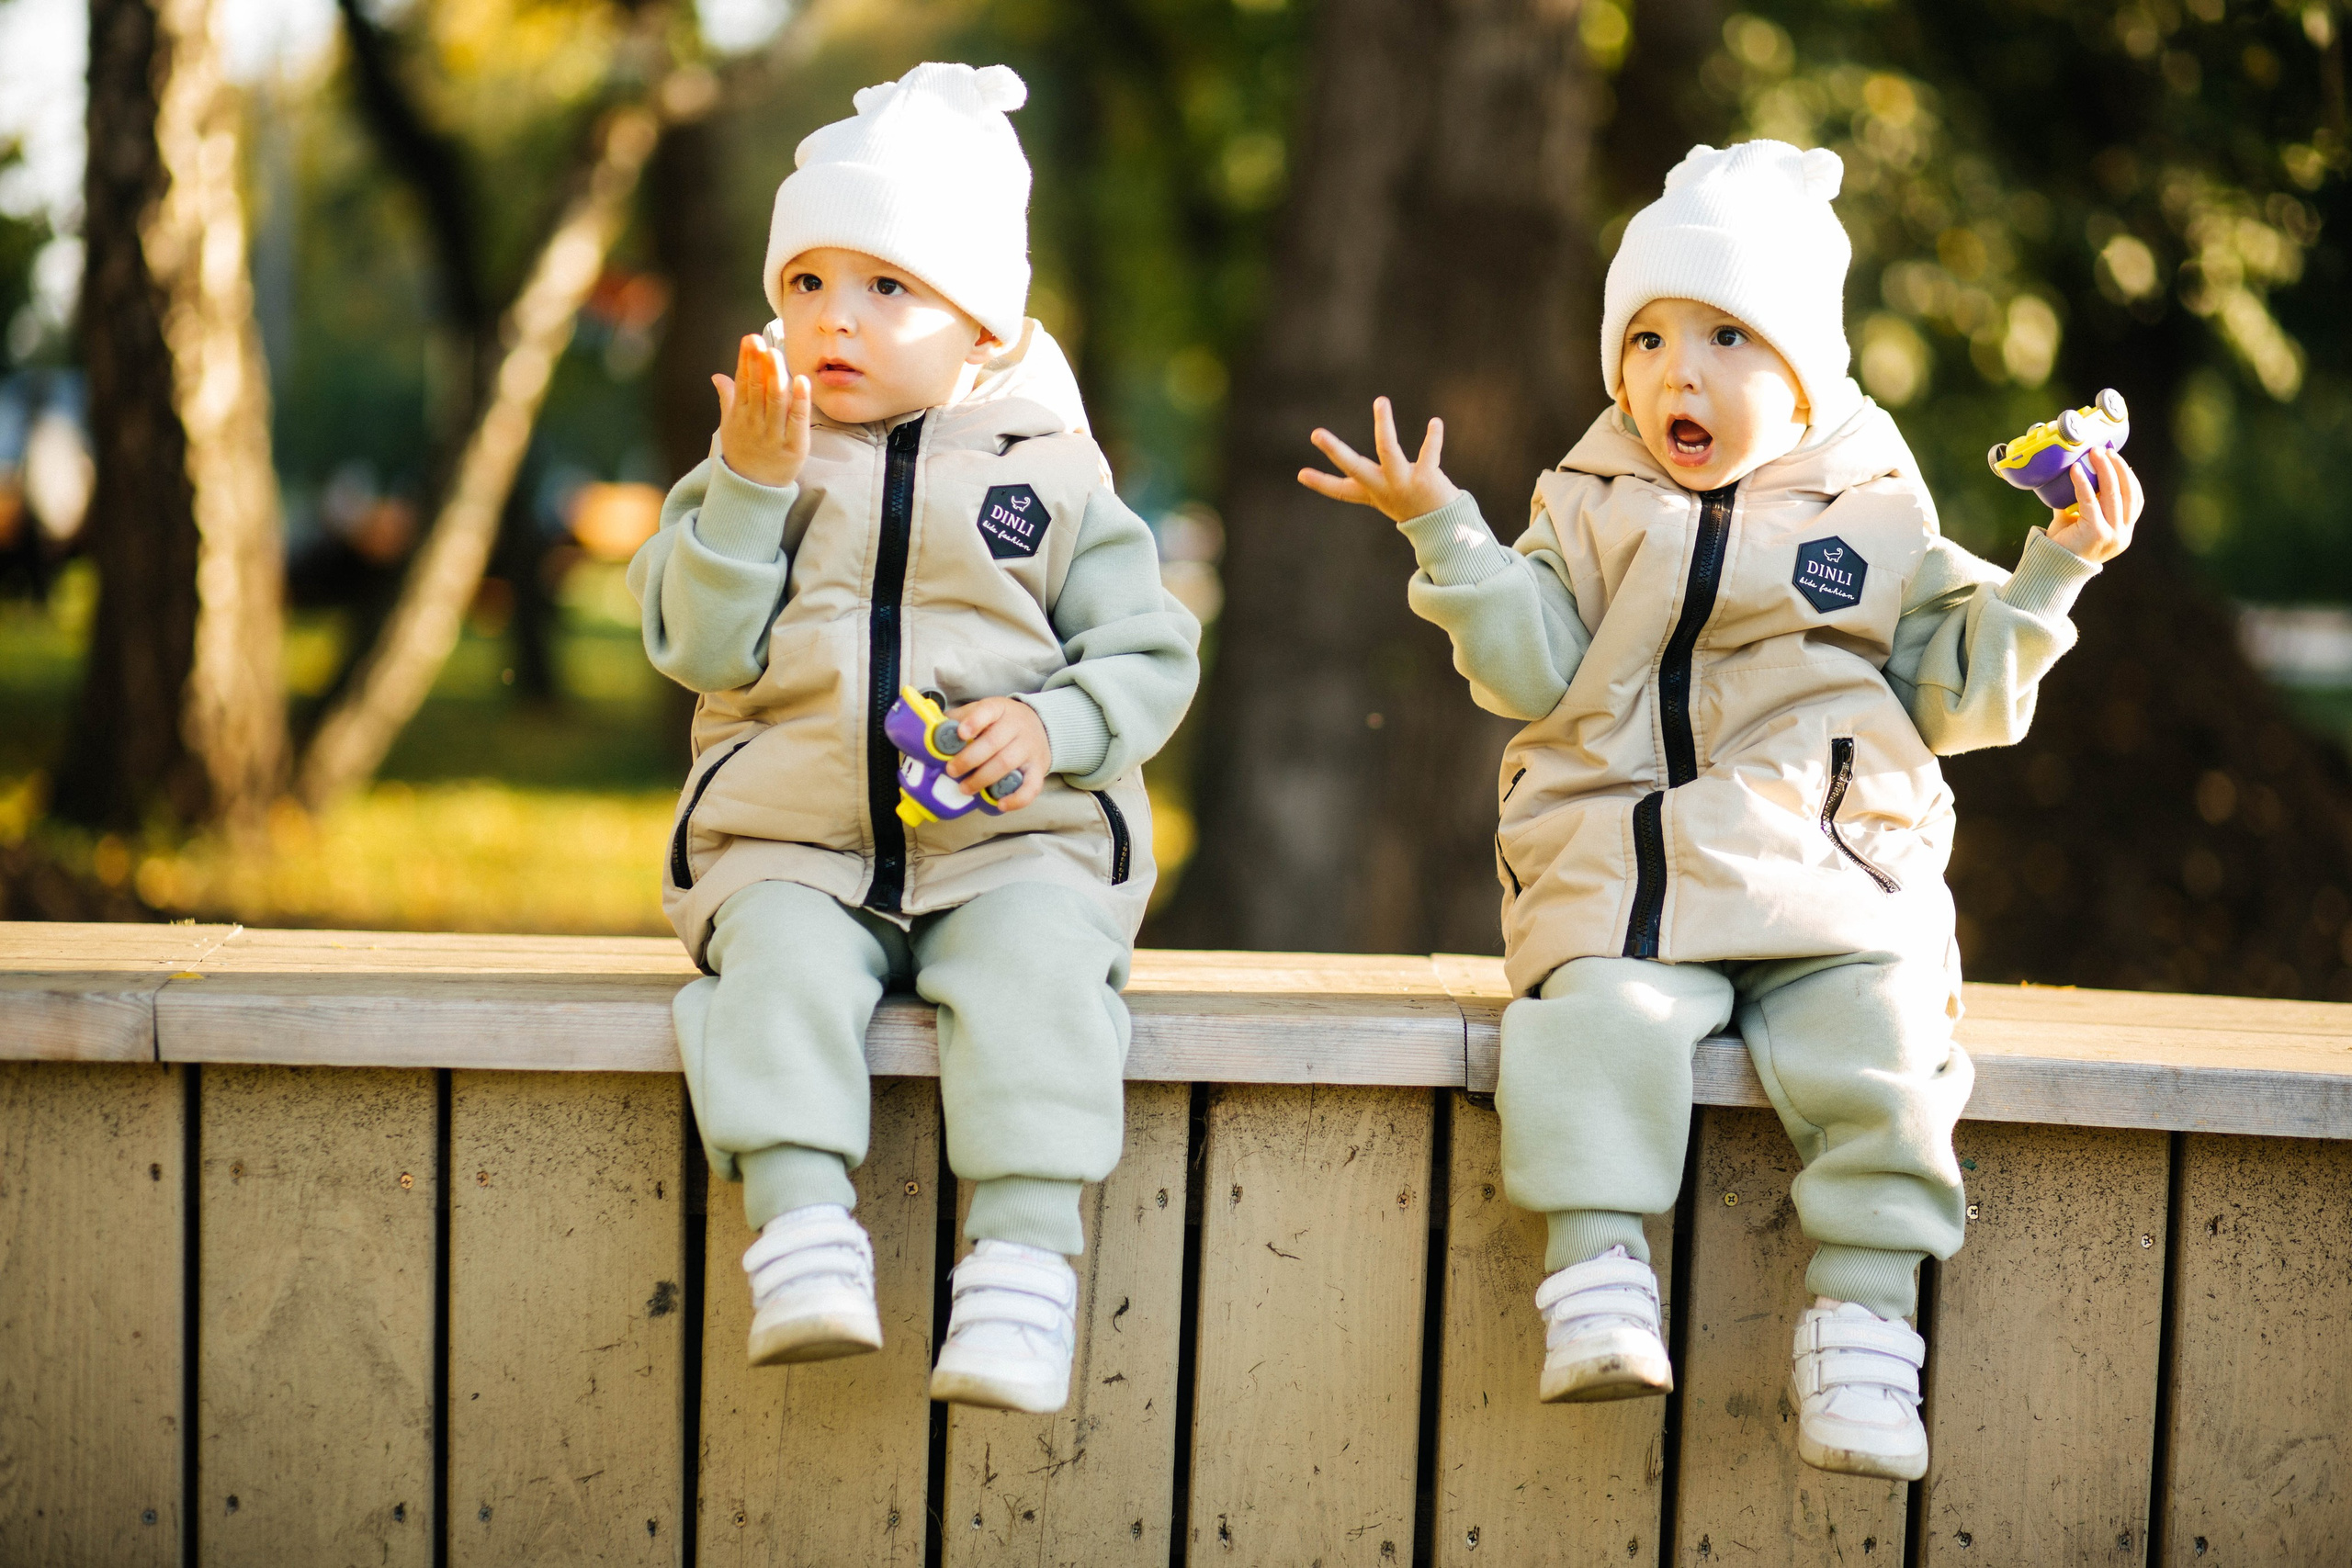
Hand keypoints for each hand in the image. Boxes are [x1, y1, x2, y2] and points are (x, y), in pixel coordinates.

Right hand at [715, 333, 811, 487]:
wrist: (752, 490)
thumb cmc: (743, 452)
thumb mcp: (730, 425)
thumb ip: (728, 398)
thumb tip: (717, 375)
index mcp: (740, 415)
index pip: (743, 382)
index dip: (746, 360)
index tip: (750, 339)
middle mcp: (755, 423)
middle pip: (758, 389)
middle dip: (760, 365)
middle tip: (762, 344)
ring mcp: (774, 436)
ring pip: (776, 402)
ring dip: (777, 377)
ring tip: (778, 355)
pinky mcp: (793, 447)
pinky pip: (797, 421)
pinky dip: (800, 401)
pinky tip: (802, 381)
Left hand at [941, 697, 1048, 811]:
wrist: (1042, 725)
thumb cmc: (1002, 721)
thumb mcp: (984, 711)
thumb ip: (961, 718)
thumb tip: (933, 731)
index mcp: (999, 709)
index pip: (988, 710)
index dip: (974, 722)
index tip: (960, 733)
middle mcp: (1017, 726)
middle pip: (993, 742)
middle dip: (969, 759)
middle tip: (951, 770)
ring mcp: (1030, 748)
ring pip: (1007, 764)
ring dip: (983, 779)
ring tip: (965, 789)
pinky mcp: (1039, 768)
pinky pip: (1032, 786)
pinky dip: (1017, 798)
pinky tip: (1000, 804)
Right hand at [1298, 396, 1459, 522]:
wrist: (1444, 527)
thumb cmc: (1412, 507)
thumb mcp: (1385, 495)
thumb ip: (1368, 483)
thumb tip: (1342, 479)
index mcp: (1372, 492)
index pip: (1341, 490)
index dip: (1320, 483)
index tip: (1301, 474)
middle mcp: (1384, 487)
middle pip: (1354, 467)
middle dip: (1334, 451)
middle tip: (1316, 434)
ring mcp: (1403, 483)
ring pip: (1388, 450)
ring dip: (1384, 425)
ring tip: (1380, 401)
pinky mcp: (1425, 478)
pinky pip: (1428, 454)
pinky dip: (1433, 438)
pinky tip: (1435, 423)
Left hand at [2046, 446, 2140, 562]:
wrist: (2050, 568)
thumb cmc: (2064, 544)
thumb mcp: (2080, 521)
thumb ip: (2084, 501)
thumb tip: (2079, 472)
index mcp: (2124, 531)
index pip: (2135, 500)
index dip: (2129, 478)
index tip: (2118, 460)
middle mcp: (2123, 533)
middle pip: (2127, 493)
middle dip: (2117, 468)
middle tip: (2104, 451)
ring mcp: (2112, 534)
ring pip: (2113, 494)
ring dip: (2104, 470)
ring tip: (2094, 454)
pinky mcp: (2096, 532)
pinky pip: (2090, 501)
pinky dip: (2083, 483)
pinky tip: (2076, 470)